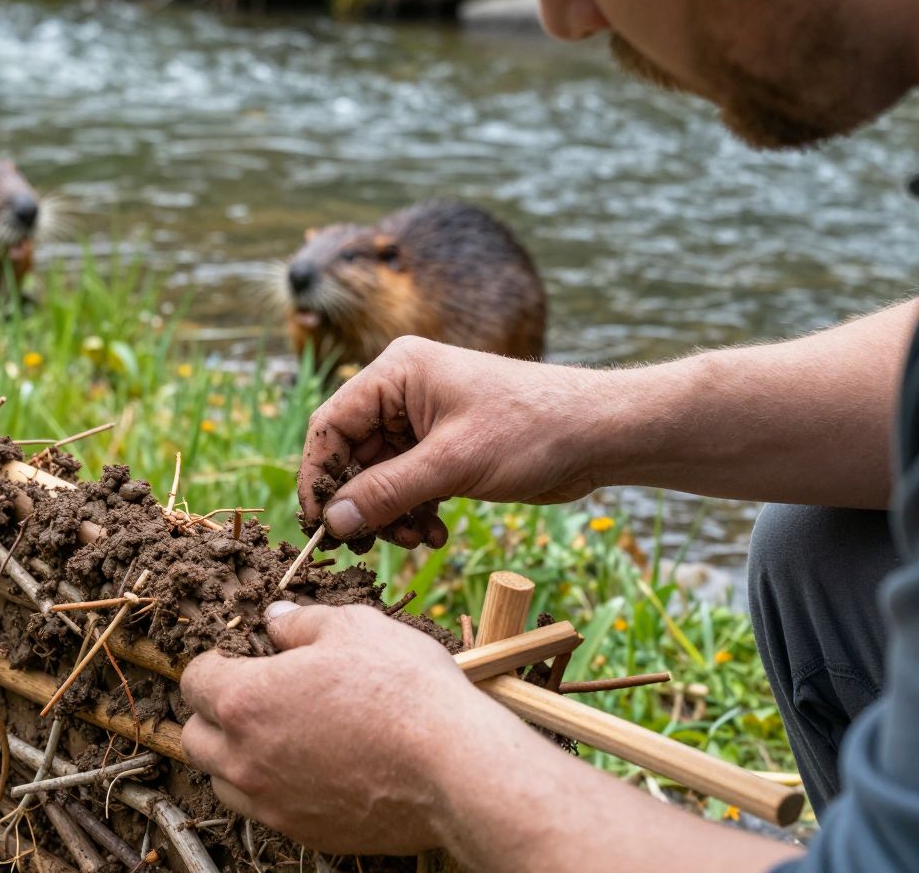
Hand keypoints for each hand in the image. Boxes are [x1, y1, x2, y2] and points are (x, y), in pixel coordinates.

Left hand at [180, 601, 500, 854]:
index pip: (193, 680)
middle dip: (213, 712)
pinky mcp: (305, 833)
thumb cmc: (403, 689)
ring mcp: (273, 804)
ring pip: (225, 781)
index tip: (240, 656)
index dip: (214, 662)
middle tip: (254, 694)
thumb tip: (275, 619)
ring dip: (237, 756)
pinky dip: (274, 788)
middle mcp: (246, 759)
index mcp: (246, 701)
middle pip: (195, 737)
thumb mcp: (352, 627)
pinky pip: (267, 811)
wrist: (455, 768)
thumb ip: (300, 622)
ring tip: (281, 732)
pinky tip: (312, 765)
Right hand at [298, 336, 613, 547]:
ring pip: (379, 476)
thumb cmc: (532, 429)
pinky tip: (435, 534)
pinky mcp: (444, 448)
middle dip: (362, 503)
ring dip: (390, 515)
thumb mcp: (452, 464)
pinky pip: (407, 485)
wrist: (598, 435)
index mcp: (396, 373)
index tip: (320, 525)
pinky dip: (414, 513)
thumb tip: (334, 523)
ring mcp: (424, 421)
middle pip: (352, 455)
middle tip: (371, 545)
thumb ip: (386, 492)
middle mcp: (403, 392)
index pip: (331, 425)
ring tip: (416, 540)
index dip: (319, 476)